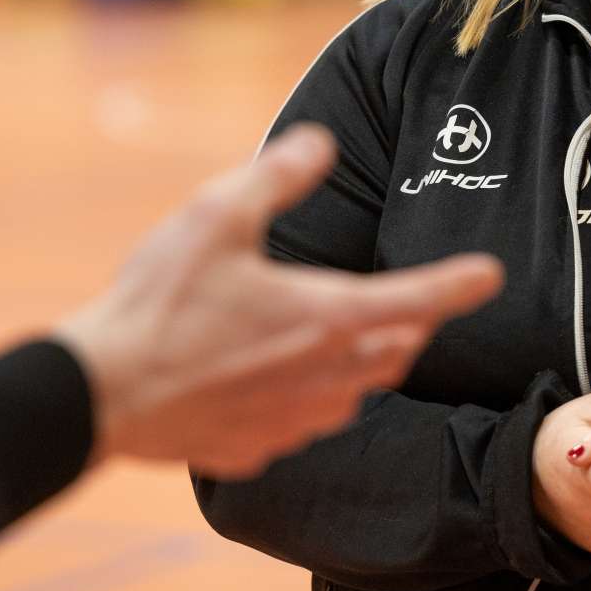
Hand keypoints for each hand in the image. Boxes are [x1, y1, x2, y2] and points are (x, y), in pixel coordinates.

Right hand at [56, 125, 503, 477]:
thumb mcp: (215, 216)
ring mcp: (296, 421)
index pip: (419, 300)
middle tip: (410, 301)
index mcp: (328, 317)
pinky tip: (276, 378)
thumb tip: (321, 142)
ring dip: (364, 361)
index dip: (459, 284)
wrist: (100, 396)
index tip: (490, 275)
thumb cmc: (159, 302)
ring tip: (344, 335)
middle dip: (410, 323)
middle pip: (397, 349)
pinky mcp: (261, 447)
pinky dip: (311, 396)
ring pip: (359, 391)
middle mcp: (327, 376)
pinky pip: (308, 421)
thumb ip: (277, 176)